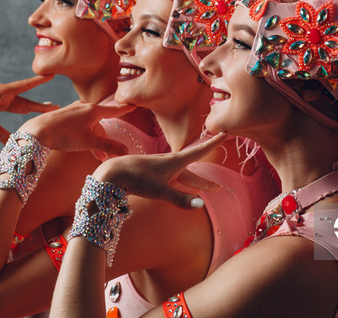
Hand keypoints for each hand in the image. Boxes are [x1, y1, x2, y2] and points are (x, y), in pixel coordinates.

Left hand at [0, 75, 57, 142]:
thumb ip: (2, 134)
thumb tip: (16, 144)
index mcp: (1, 93)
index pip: (25, 85)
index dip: (39, 81)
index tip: (50, 74)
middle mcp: (1, 94)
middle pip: (26, 100)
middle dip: (41, 104)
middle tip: (56, 106)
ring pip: (20, 104)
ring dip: (33, 107)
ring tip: (48, 108)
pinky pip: (12, 108)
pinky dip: (22, 111)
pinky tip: (28, 112)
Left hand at [18, 100, 134, 155]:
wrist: (37, 131)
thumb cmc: (64, 135)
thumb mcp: (88, 142)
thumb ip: (107, 146)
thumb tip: (126, 151)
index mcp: (93, 110)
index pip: (114, 110)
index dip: (125, 109)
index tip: (134, 105)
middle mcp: (84, 107)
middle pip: (101, 123)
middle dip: (104, 140)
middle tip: (104, 156)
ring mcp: (74, 110)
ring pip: (90, 125)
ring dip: (94, 140)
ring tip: (95, 156)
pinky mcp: (65, 115)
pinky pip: (81, 124)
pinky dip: (85, 135)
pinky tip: (81, 144)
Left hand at [92, 133, 226, 209]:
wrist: (112, 173)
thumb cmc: (136, 178)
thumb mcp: (160, 190)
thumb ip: (180, 198)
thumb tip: (202, 205)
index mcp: (174, 162)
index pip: (199, 151)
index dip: (213, 143)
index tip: (225, 132)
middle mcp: (169, 164)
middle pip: (192, 172)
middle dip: (205, 179)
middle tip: (218, 187)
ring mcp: (160, 170)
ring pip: (182, 177)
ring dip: (194, 184)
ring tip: (205, 190)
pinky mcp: (151, 177)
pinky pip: (172, 181)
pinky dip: (181, 185)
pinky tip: (180, 188)